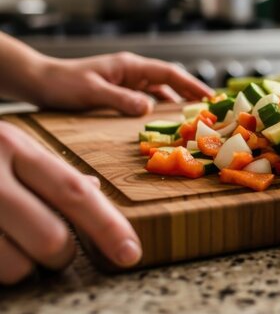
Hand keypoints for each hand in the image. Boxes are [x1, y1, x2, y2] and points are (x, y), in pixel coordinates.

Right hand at [0, 121, 141, 284]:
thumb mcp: (7, 145)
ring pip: (15, 268)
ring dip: (22, 269)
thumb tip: (91, 189)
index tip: (131, 254)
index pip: (73, 192)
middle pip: (51, 239)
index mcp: (12, 147)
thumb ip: (47, 170)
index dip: (108, 227)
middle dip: (61, 256)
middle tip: (54, 250)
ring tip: (8, 247)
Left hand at [32, 52, 213, 115]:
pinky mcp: (121, 91)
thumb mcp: (93, 91)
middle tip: (210, 108)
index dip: (191, 84)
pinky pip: (148, 98)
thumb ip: (121, 99)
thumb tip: (149, 109)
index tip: (209, 96)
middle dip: (191, 92)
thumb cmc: (64, 83)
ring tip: (194, 116)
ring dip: (177, 101)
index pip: (169, 72)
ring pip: (160, 90)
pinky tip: (166, 120)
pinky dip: (160, 107)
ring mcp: (127, 81)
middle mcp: (132, 71)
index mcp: (130, 66)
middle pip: (169, 80)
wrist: (41, 82)